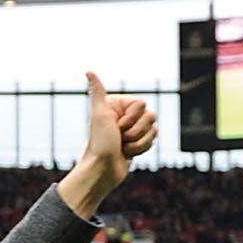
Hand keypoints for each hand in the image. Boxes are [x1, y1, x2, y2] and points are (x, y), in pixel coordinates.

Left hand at [58, 72, 158, 218]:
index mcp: (118, 105)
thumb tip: (89, 71)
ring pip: (153, 129)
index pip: (142, 104)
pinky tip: (128, 153)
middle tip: (119, 138)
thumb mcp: (100, 115)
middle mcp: (126, 115)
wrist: (102, 171)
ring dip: (138, 142)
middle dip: (135, 131)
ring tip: (122, 148)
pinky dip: (141, 149)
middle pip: (150, 116)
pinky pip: (153, 139)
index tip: (115, 127)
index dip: (131, 118)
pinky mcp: (138, 141)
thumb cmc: (99, 144)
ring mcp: (133, 128)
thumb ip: (98, 92)